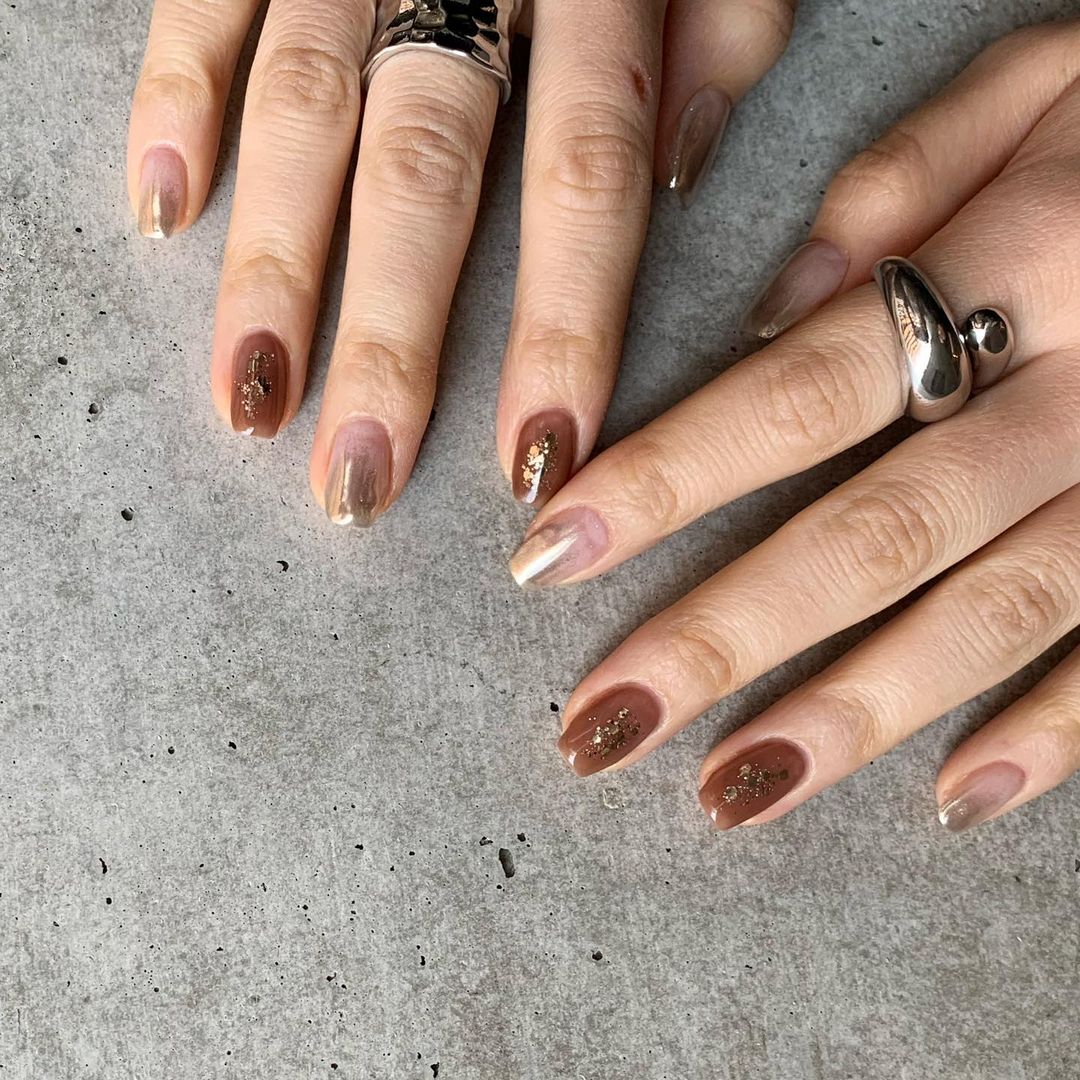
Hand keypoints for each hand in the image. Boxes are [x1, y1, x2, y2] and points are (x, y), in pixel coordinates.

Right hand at [126, 0, 795, 520]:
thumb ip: (728, 22)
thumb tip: (681, 161)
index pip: (585, 185)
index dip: (560, 333)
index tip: (538, 463)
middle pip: (427, 176)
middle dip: (391, 342)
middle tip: (359, 484)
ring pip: (304, 109)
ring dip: (271, 268)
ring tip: (249, 405)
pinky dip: (174, 95)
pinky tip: (161, 209)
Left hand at [511, 21, 1079, 831]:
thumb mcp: (1052, 78)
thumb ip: (905, 183)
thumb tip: (772, 314)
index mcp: (1019, 261)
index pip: (795, 394)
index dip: (663, 480)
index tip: (548, 554)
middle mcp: (1079, 393)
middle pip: (868, 534)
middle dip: (722, 638)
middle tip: (598, 726)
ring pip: (986, 615)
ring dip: (850, 717)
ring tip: (728, 794)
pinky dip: (1055, 734)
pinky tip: (953, 796)